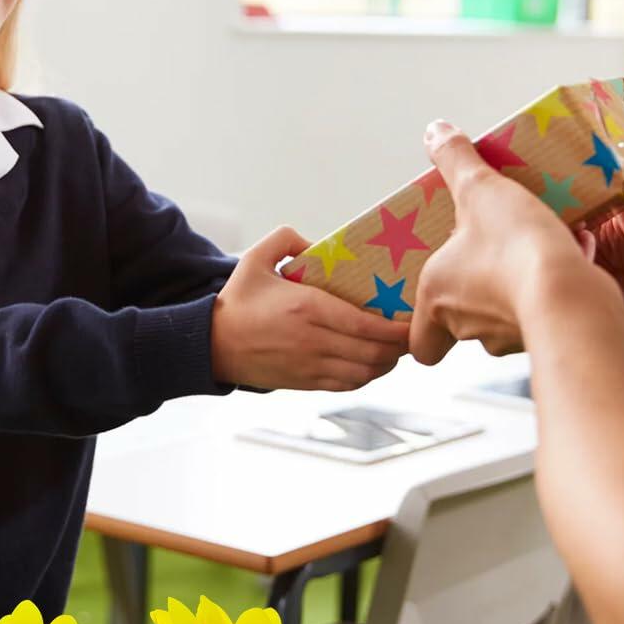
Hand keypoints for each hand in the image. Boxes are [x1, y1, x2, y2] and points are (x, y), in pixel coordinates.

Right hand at [211, 226, 409, 390]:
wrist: (211, 345)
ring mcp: (311, 366)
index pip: (366, 325)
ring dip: (386, 363)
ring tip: (395, 349)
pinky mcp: (305, 383)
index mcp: (307, 308)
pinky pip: (348, 384)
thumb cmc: (237, 301)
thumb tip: (318, 242)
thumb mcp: (256, 259)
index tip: (413, 321)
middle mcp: (314, 341)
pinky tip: (372, 364)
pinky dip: (367, 377)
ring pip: (365, 373)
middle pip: (373, 352)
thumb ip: (287, 239)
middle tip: (412, 334)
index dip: (397, 329)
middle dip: (399, 347)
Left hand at [409, 120, 601, 365]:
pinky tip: (571, 254)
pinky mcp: (547, 336)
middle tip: (490, 255)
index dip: (426, 329)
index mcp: (437, 296)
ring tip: (535, 246)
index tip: (437, 306)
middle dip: (477, 289)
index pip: (421, 343)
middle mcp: (468, 326)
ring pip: (507, 316)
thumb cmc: (513, 247)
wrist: (567, 294)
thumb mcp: (478, 187)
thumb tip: (436, 131)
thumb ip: (455, 159)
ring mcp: (508, 338)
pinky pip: (545, 311)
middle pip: (464, 322)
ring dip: (517, 285)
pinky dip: (552, 287)